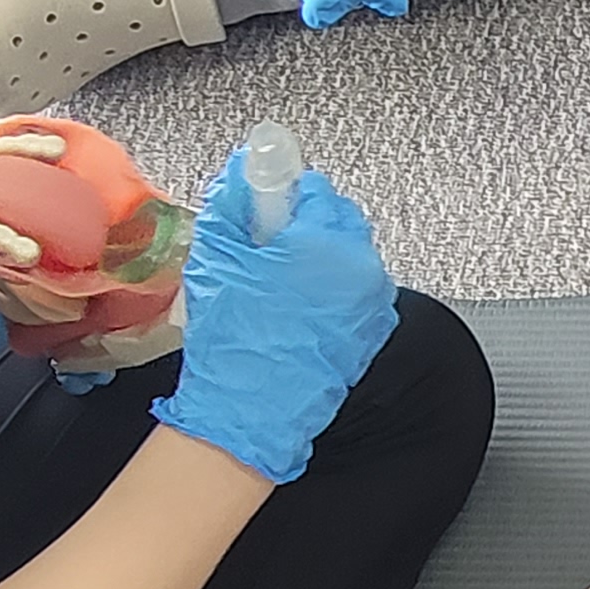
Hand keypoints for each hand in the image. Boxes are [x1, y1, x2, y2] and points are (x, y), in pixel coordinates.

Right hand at [149, 148, 400, 482]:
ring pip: (348, 256)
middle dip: (304, 226)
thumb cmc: (236, 343)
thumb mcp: (217, 258)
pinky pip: (354, 292)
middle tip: (265, 247)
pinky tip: (296, 311)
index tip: (263, 208)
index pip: (315, 188)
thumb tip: (240, 177)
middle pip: (337, 219)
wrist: (252, 411)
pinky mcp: (372, 330)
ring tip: (277, 285)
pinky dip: (331, 291)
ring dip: (318, 259)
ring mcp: (372, 302)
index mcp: (326, 241)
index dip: (282, 195)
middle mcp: (360, 268)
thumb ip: (230, 205)